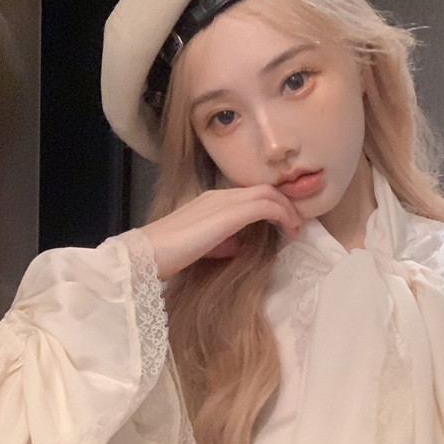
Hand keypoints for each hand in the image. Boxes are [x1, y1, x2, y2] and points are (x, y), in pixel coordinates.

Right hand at [138, 184, 301, 279]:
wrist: (148, 254)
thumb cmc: (169, 254)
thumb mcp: (202, 246)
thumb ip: (221, 241)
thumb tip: (238, 244)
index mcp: (212, 200)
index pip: (249, 194)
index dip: (271, 205)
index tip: (283, 222)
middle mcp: (219, 195)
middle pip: (263, 189)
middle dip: (284, 204)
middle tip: (295, 224)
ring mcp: (224, 201)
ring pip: (267, 194)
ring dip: (287, 209)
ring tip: (295, 227)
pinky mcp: (229, 214)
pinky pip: (265, 206)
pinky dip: (282, 215)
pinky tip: (289, 230)